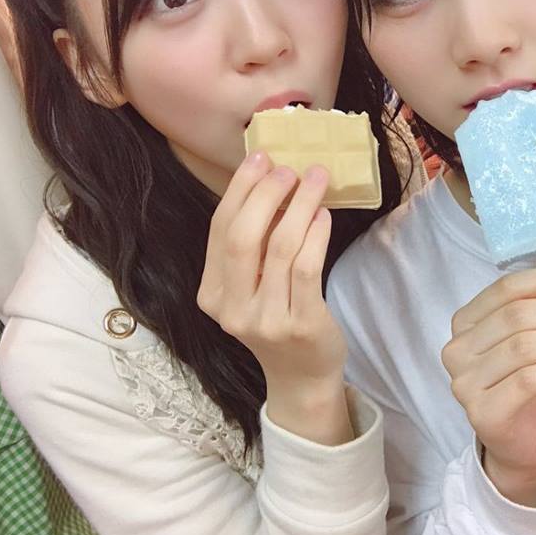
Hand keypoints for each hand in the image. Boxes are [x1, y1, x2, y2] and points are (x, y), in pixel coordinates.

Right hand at [197, 152, 351, 444]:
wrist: (302, 377)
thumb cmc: (277, 319)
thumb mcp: (250, 287)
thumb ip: (251, 246)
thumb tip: (270, 180)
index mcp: (211, 294)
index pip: (220, 230)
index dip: (240, 190)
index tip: (260, 158)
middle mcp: (231, 308)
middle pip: (242, 236)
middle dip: (266, 193)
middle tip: (289, 168)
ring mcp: (264, 320)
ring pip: (279, 247)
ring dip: (299, 205)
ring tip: (315, 179)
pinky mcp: (300, 324)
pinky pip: (306, 267)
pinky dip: (316, 234)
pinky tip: (324, 215)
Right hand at [441, 268, 535, 505]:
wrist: (518, 444)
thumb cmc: (526, 385)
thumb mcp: (531, 341)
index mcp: (465, 323)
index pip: (504, 290)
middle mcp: (457, 350)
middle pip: (517, 316)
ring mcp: (465, 383)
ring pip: (525, 347)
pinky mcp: (485, 412)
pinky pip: (531, 380)